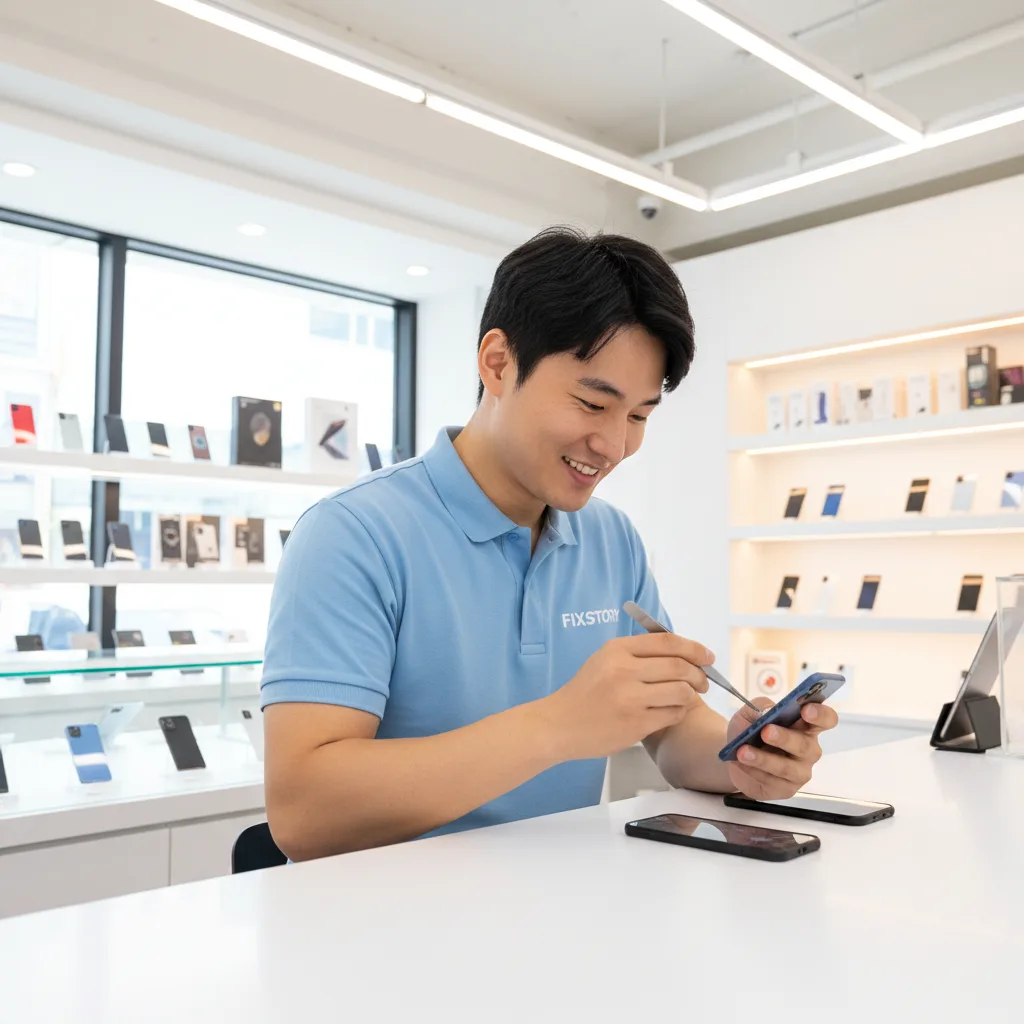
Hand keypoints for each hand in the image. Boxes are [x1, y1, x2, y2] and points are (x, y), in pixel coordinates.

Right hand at [542, 632, 712, 760]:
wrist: (559, 724)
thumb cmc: (585, 692)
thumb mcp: (604, 660)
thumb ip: (637, 654)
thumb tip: (683, 653)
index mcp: (617, 649)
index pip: (667, 642)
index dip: (694, 648)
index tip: (707, 656)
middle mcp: (624, 670)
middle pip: (679, 666)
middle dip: (699, 674)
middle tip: (703, 682)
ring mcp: (630, 698)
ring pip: (681, 691)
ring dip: (691, 694)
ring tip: (688, 697)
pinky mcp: (636, 723)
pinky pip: (673, 713)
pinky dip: (679, 711)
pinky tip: (672, 711)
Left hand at [726, 698, 838, 800]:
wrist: (735, 756)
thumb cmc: (751, 731)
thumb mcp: (750, 713)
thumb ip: (759, 708)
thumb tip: (766, 712)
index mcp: (806, 726)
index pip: (826, 720)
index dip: (820, 715)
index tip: (806, 710)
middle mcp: (808, 750)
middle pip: (805, 745)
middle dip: (784, 738)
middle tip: (766, 731)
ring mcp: (799, 772)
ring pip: (786, 767)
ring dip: (763, 759)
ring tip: (743, 751)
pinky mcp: (786, 789)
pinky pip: (772, 782)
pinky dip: (754, 771)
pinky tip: (741, 763)